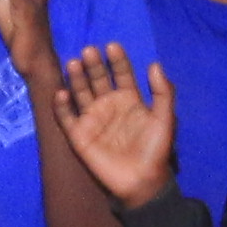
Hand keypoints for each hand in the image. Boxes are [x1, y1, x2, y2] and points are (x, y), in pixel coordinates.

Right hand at [53, 43, 175, 208]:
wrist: (141, 181)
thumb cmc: (155, 149)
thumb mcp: (165, 119)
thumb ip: (163, 92)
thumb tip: (154, 64)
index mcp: (130, 99)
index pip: (121, 73)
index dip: (117, 60)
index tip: (112, 46)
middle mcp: (109, 104)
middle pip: (98, 78)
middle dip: (93, 65)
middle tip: (89, 51)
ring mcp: (92, 118)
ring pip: (80, 92)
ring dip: (76, 78)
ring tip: (74, 63)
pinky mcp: (78, 135)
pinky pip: (66, 117)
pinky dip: (62, 105)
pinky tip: (62, 93)